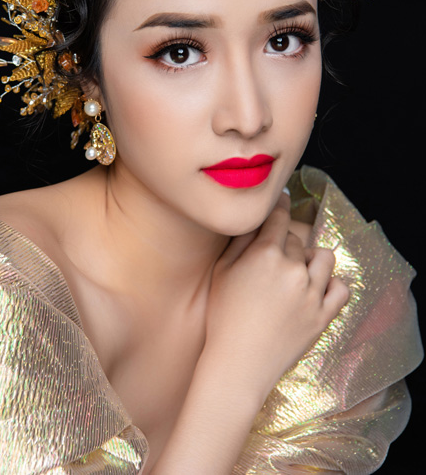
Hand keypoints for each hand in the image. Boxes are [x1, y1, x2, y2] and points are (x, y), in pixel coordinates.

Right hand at [204, 192, 349, 394]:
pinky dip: (331, 284)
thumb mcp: (222, 271)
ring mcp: (311, 293)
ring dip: (310, 259)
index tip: (282, 198)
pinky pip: (340, 288)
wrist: (238, 364)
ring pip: (323, 257)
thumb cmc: (223, 316)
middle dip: (284, 244)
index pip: (279, 216)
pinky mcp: (323, 316)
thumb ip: (241, 240)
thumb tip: (256, 218)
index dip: (280, 204)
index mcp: (266, 254)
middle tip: (269, 261)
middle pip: (296, 239)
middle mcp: (293, 269)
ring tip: (295, 273)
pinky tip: (316, 288)